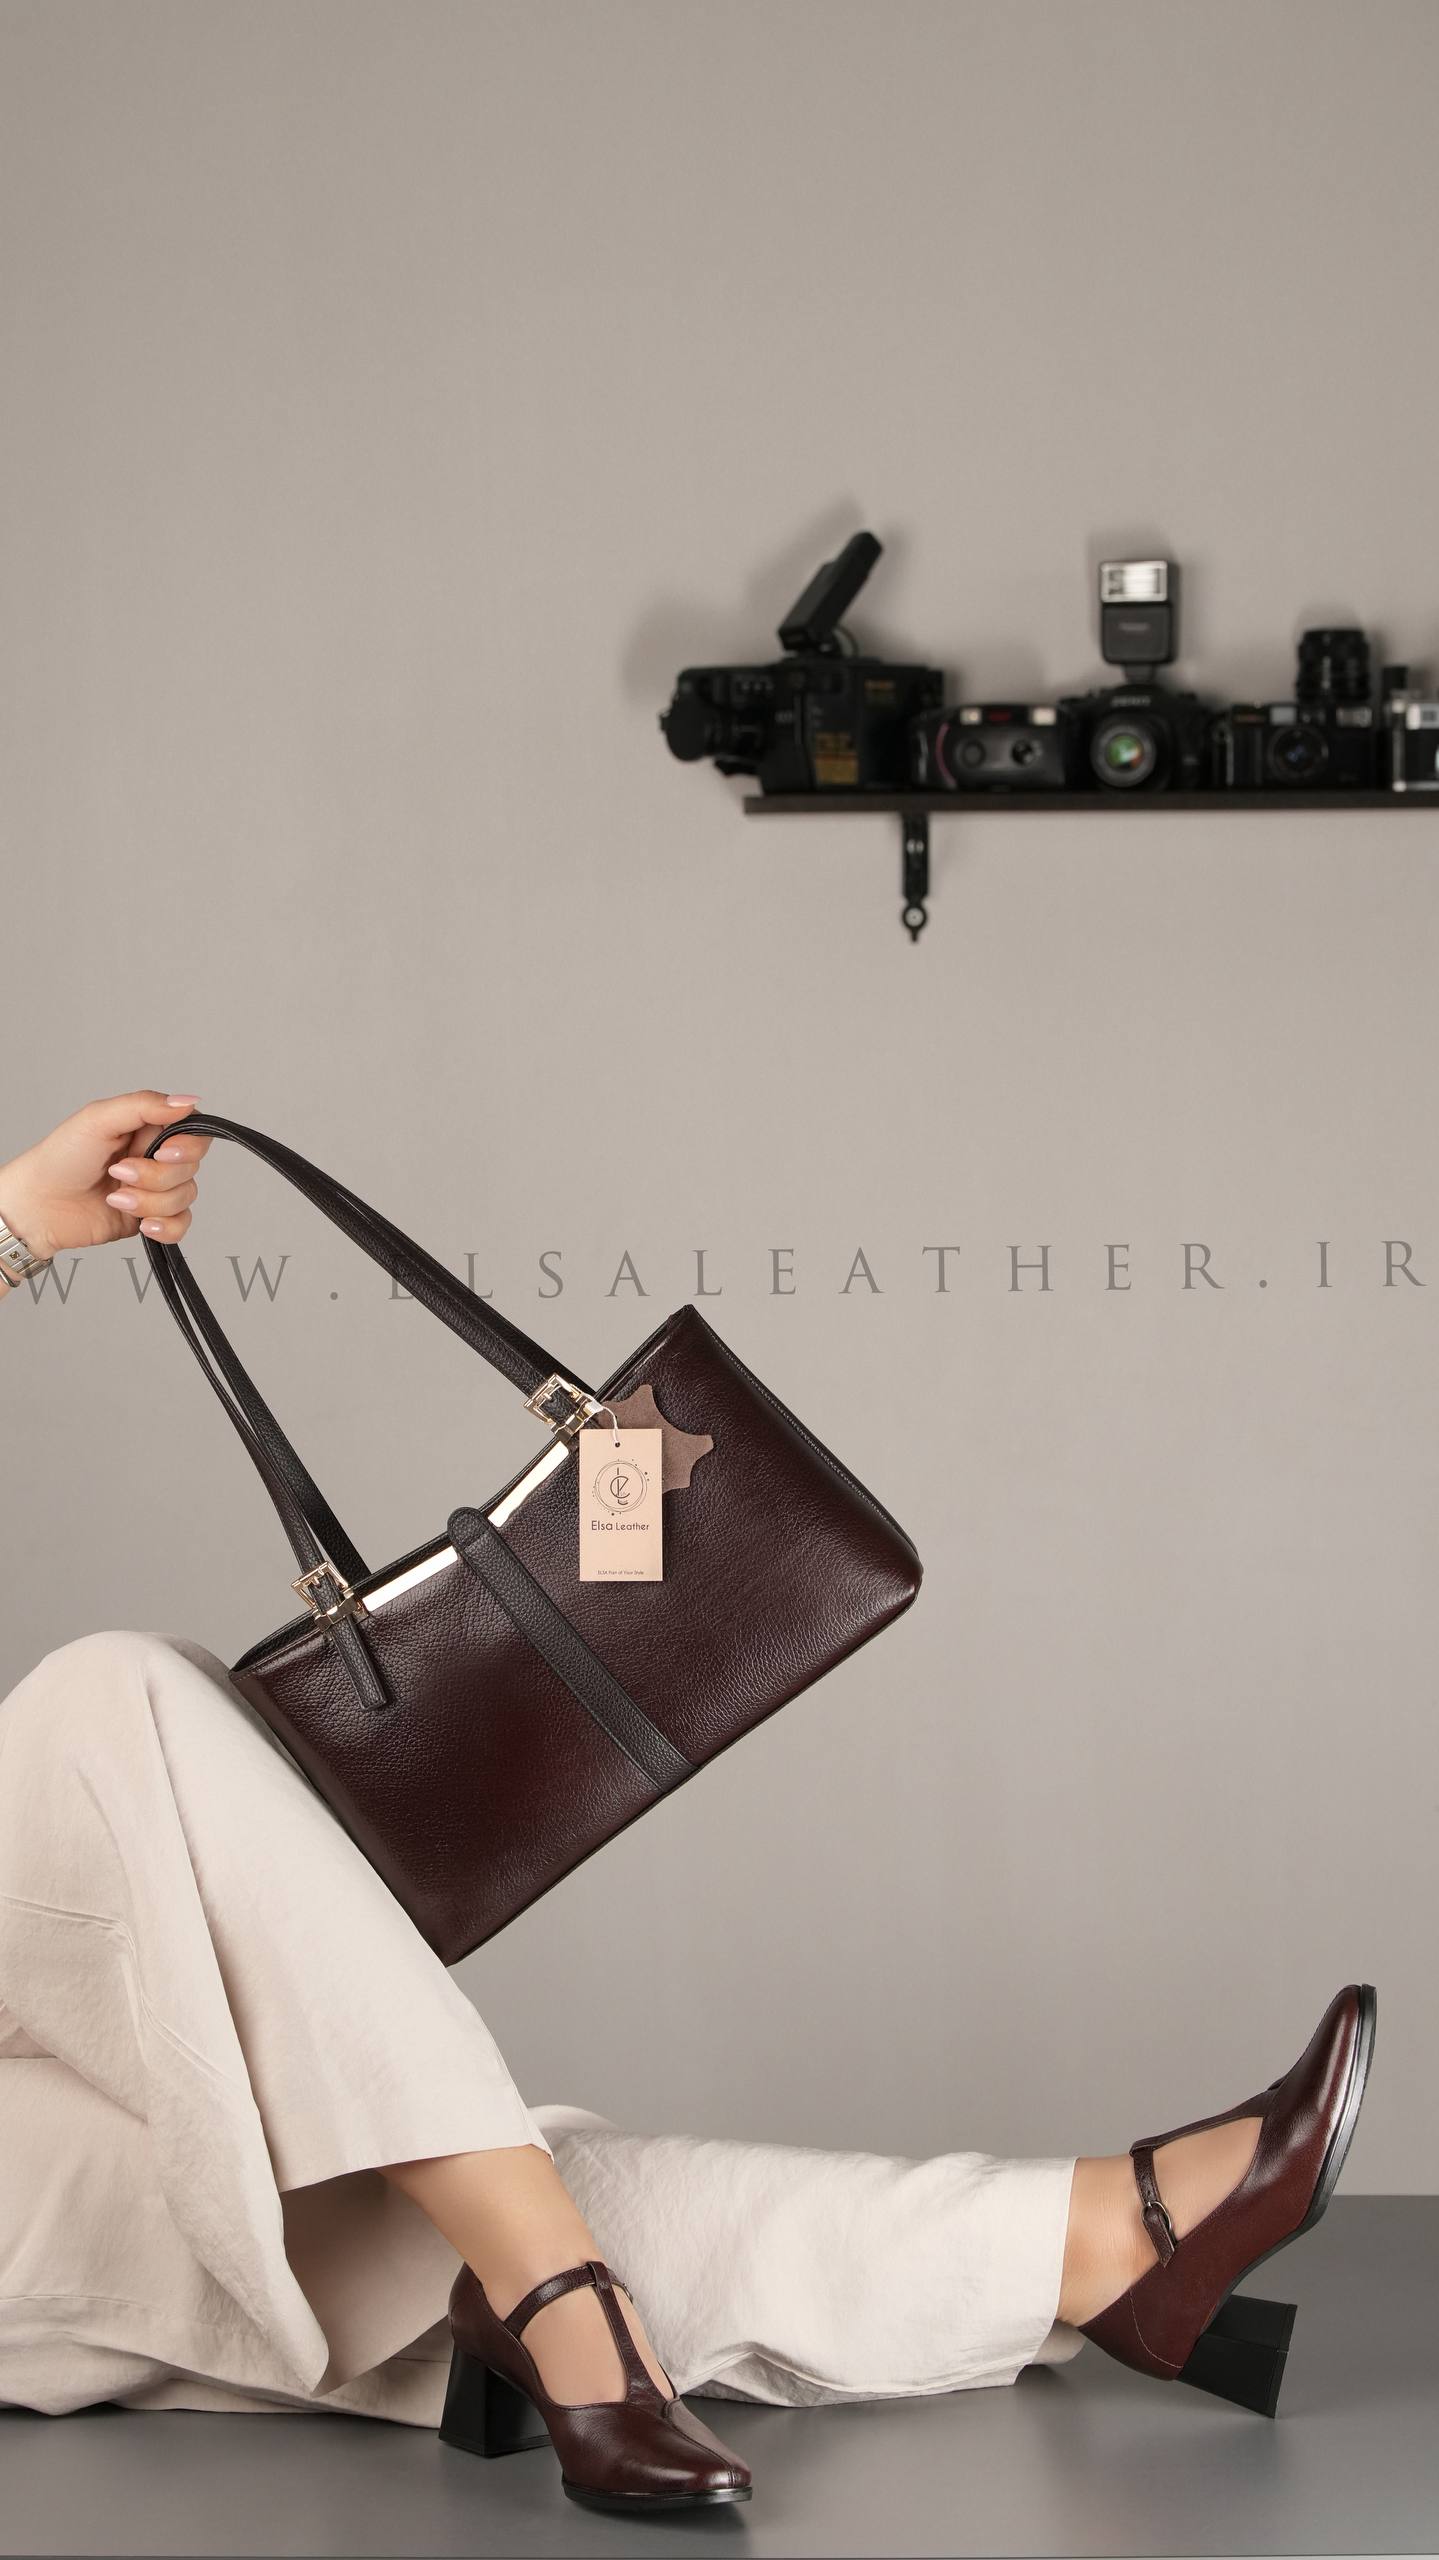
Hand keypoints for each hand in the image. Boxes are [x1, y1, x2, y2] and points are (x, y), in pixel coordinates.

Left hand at [0, 1092, 211, 1263]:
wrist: (38, 1206)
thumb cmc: (60, 1158)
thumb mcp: (99, 1119)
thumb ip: (145, 1105)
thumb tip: (188, 1101)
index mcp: (147, 1128)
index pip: (194, 1132)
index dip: (187, 1146)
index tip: (162, 1152)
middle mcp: (155, 1157)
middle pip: (190, 1167)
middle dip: (156, 1176)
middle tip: (119, 1172)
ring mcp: (155, 1189)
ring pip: (184, 1197)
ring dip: (149, 1201)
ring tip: (114, 1197)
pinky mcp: (150, 1217)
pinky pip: (181, 1224)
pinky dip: (165, 1227)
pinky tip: (142, 1223)